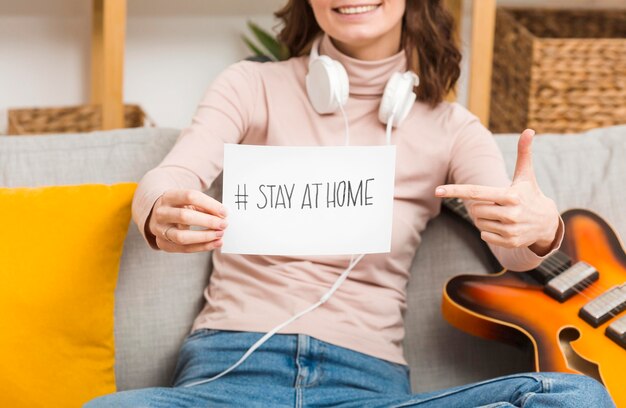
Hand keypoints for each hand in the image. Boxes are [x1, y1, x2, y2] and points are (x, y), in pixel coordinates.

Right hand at [148, 189, 227, 252]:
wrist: (160, 217)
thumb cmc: (180, 207)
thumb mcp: (189, 201)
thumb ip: (204, 205)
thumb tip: (223, 214)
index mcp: (168, 197)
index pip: (190, 196)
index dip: (209, 204)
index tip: (224, 212)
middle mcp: (161, 213)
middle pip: (184, 217)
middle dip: (208, 221)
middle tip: (224, 224)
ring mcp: (159, 230)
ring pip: (181, 236)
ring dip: (204, 237)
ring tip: (220, 235)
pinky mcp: (162, 243)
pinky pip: (184, 248)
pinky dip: (202, 247)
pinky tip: (215, 243)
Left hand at [435, 129, 558, 255]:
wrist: (547, 222)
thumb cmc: (530, 194)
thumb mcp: (526, 175)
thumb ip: (524, 153)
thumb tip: (529, 130)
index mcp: (511, 195)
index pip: (476, 192)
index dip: (455, 191)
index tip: (437, 191)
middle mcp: (511, 213)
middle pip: (475, 209)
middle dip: (480, 205)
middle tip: (495, 203)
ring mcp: (511, 230)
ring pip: (478, 222)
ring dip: (484, 218)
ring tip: (501, 214)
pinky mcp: (510, 242)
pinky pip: (484, 235)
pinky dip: (489, 230)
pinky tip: (503, 226)